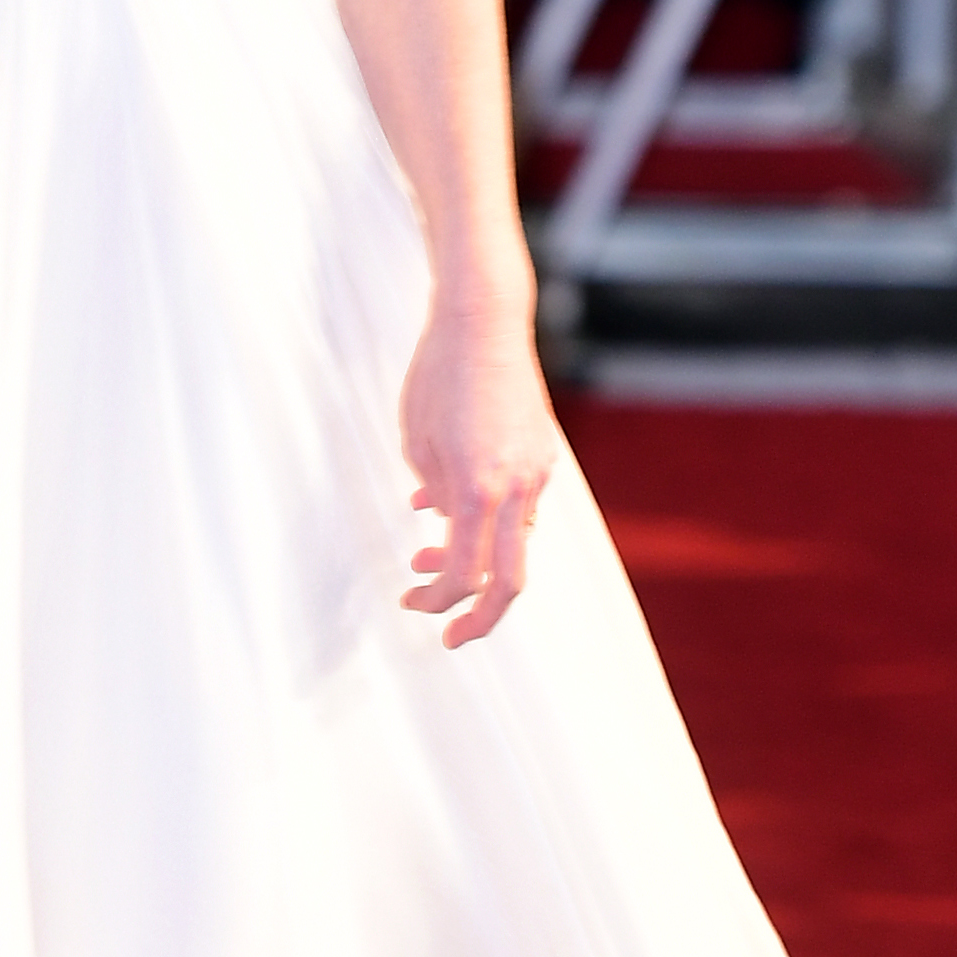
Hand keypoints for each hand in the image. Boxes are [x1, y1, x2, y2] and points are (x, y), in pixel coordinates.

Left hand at [397, 295, 555, 649]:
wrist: (484, 322)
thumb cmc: (438, 376)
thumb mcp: (416, 440)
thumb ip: (433, 490)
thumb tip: (438, 520)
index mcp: (477, 488)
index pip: (465, 574)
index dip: (438, 602)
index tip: (412, 605)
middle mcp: (516, 487)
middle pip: (510, 583)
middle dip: (479, 618)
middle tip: (448, 635)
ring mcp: (536, 472)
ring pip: (515, 544)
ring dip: (477, 561)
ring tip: (427, 553)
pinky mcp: (543, 455)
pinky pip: (519, 507)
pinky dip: (488, 521)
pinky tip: (450, 508)